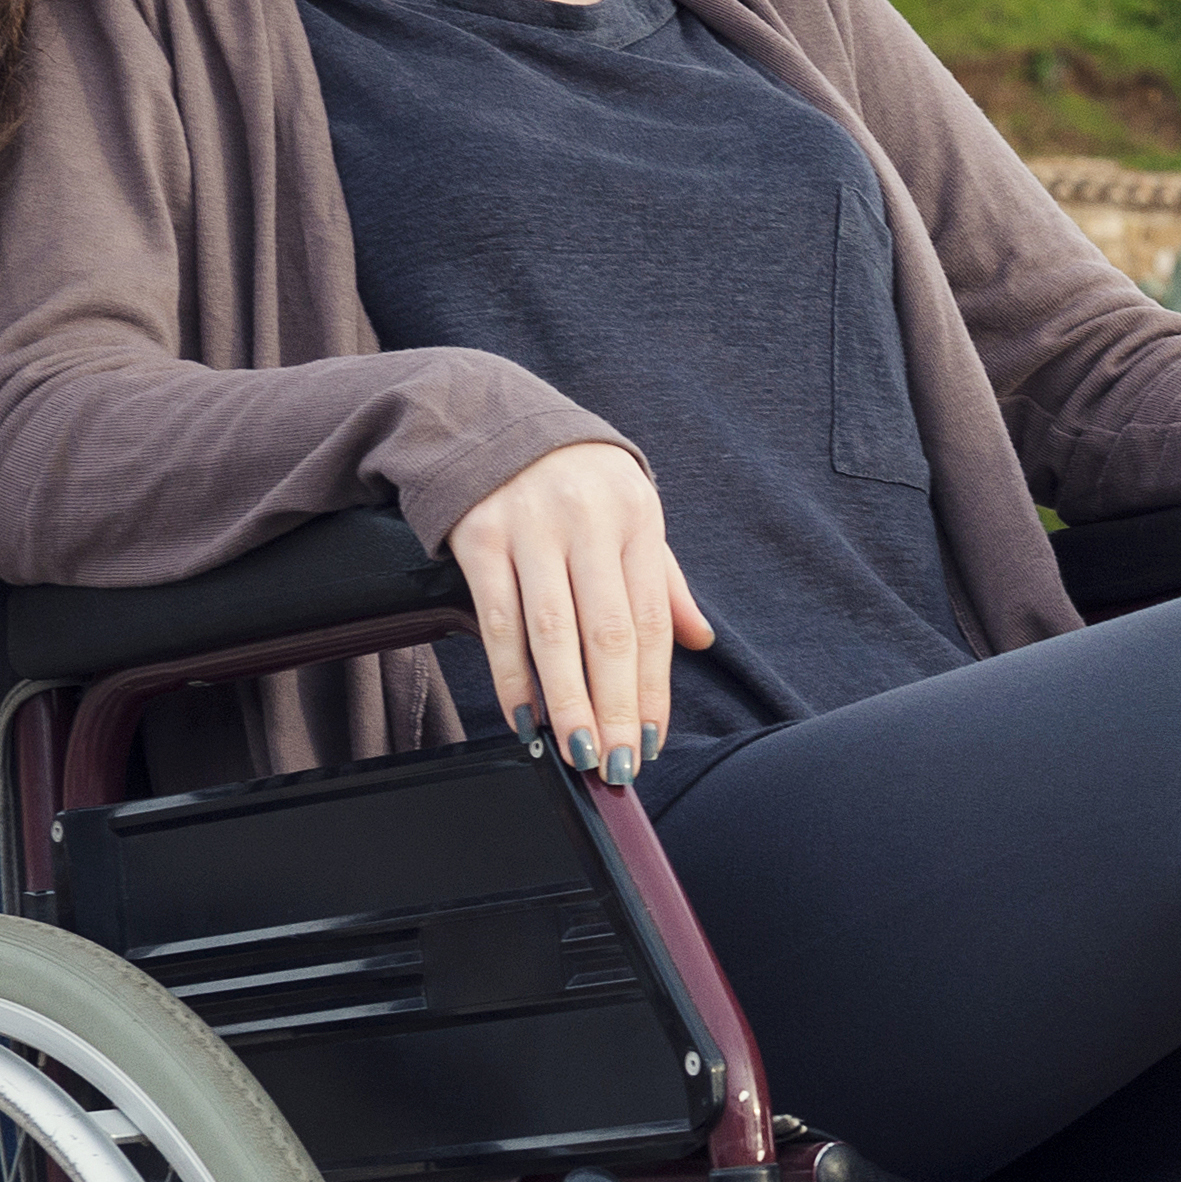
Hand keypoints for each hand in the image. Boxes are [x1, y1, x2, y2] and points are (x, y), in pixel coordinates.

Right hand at [446, 439, 715, 778]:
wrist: (494, 417)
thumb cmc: (578, 480)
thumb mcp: (633, 513)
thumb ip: (664, 582)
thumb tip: (701, 640)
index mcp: (637, 519)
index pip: (650, 621)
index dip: (651, 688)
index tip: (650, 740)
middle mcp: (588, 523)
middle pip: (606, 634)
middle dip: (613, 708)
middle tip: (615, 764)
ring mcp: (531, 529)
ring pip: (551, 633)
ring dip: (565, 702)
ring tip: (576, 751)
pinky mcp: (479, 536)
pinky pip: (497, 620)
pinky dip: (509, 675)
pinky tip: (524, 715)